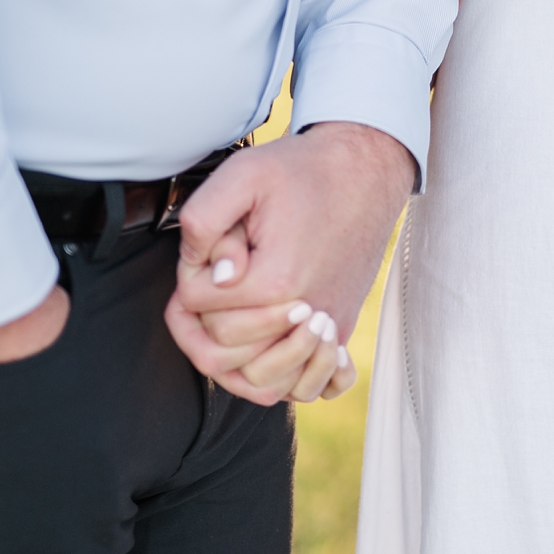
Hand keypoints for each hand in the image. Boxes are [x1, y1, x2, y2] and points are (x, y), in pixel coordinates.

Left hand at [165, 123, 414, 405]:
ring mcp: (328, 326)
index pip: (197, 305)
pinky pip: (309, 385)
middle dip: (205, 315)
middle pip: (223, 349)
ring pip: (263, 381)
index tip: (209, 247)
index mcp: (274, 279)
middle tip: (216, 277)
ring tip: (230, 321)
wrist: (365, 168)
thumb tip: (213, 276)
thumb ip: (205, 219)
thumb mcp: (243, 172)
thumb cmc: (303, 170)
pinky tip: (269, 351)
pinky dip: (285, 380)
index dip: (188, 275)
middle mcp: (305, 314)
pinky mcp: (342, 328)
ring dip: (236, 359)